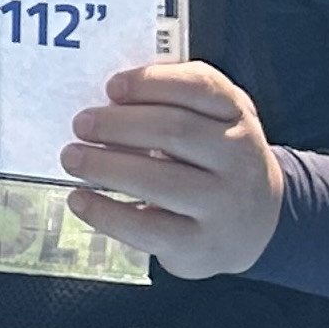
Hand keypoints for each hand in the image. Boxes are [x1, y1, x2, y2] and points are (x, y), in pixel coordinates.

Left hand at [61, 60, 283, 277]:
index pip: (200, 87)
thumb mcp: (216, 120)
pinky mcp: (199, 245)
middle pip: (173, 131)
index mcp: (237, 116)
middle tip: (81, 124)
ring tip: (71, 157)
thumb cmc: (217, 161)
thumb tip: (110, 97)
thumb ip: (178, 100)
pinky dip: (104, 212)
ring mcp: (222, 205)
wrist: (257, 226)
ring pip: (158, 180)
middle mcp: (238, 158)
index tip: (112, 87)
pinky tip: (79, 199)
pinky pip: (145, 228)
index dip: (151, 83)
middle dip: (117, 125)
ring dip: (104, 166)